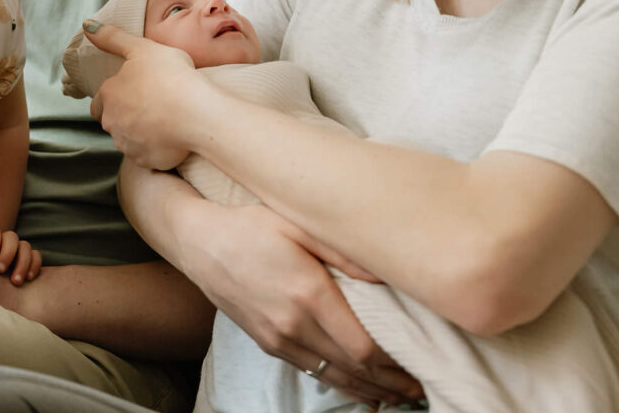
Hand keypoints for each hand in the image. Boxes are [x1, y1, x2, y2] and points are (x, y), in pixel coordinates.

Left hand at [0, 227, 41, 284]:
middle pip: (11, 237)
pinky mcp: (30, 258)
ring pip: (25, 246)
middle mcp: (5, 240)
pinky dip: (34, 266)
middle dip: (7, 254)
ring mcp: (18, 248)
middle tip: (0, 271)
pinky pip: (36, 255)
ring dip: (22, 263)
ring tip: (15, 281)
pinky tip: (28, 278)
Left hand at [85, 20, 207, 170]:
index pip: (100, 102)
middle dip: (127, 116)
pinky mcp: (146, 161)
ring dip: (141, 132)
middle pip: (113, 121)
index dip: (116, 96)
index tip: (136, 92)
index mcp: (109, 95)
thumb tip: (87, 25)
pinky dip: (156, 148)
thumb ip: (113, 38)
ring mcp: (128, 144)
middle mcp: (112, 122)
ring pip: (128, 139)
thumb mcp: (143, 48)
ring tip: (167, 119)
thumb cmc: (172, 76)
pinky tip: (174, 135)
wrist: (198, 113)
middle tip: (154, 104)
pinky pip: (147, 155)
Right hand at [183, 201, 423, 408]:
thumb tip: (386, 275)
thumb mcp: (299, 224)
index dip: (393, 364)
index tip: (417, 365)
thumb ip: (345, 251)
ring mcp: (278, 339)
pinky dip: (338, 382)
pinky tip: (356, 386)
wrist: (201, 243)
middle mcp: (294, 325)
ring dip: (367, 389)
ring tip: (395, 395)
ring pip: (332, 376)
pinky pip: (310, 371)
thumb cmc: (251, 226)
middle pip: (352, 368)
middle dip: (388, 382)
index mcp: (309, 294)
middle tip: (417, 388)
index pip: (362, 346)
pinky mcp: (268, 343)